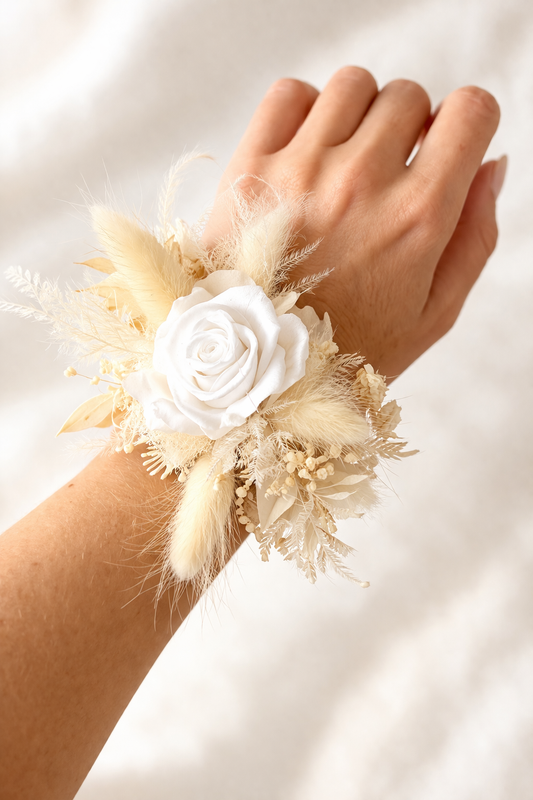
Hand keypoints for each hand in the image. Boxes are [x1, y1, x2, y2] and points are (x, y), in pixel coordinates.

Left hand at [205, 67, 503, 377]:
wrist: (260, 372)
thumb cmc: (350, 351)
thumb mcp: (433, 315)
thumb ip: (476, 237)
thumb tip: (492, 164)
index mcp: (416, 219)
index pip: (470, 113)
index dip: (469, 124)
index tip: (450, 147)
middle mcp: (362, 183)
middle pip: (408, 96)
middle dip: (411, 127)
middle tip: (390, 173)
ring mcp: (301, 171)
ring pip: (352, 86)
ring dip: (359, 116)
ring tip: (344, 164)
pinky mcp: (250, 169)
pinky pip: (289, 94)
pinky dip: (304, 109)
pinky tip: (306, 152)